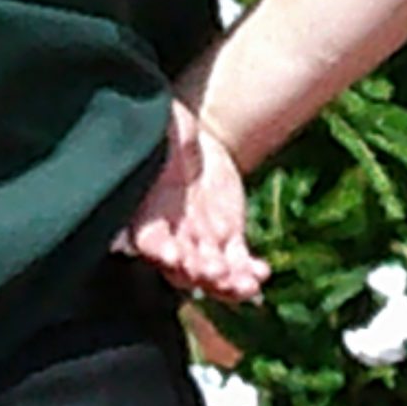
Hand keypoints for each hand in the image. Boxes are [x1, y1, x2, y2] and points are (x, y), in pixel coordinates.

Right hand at [119, 103, 263, 297]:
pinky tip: (261, 274)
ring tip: (246, 285)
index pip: (148, 239)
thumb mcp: (153, 129)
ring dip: (227, 282)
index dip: (159, 249)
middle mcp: (169, 237)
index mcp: (144, 215)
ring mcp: (199, 242)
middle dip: (197, 271)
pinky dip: (248, 272)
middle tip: (214, 274)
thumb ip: (151, 134)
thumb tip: (152, 120)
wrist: (187, 142)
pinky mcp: (225, 240)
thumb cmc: (160, 133)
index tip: (171, 256)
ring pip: (211, 271)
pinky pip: (236, 263)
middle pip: (181, 265)